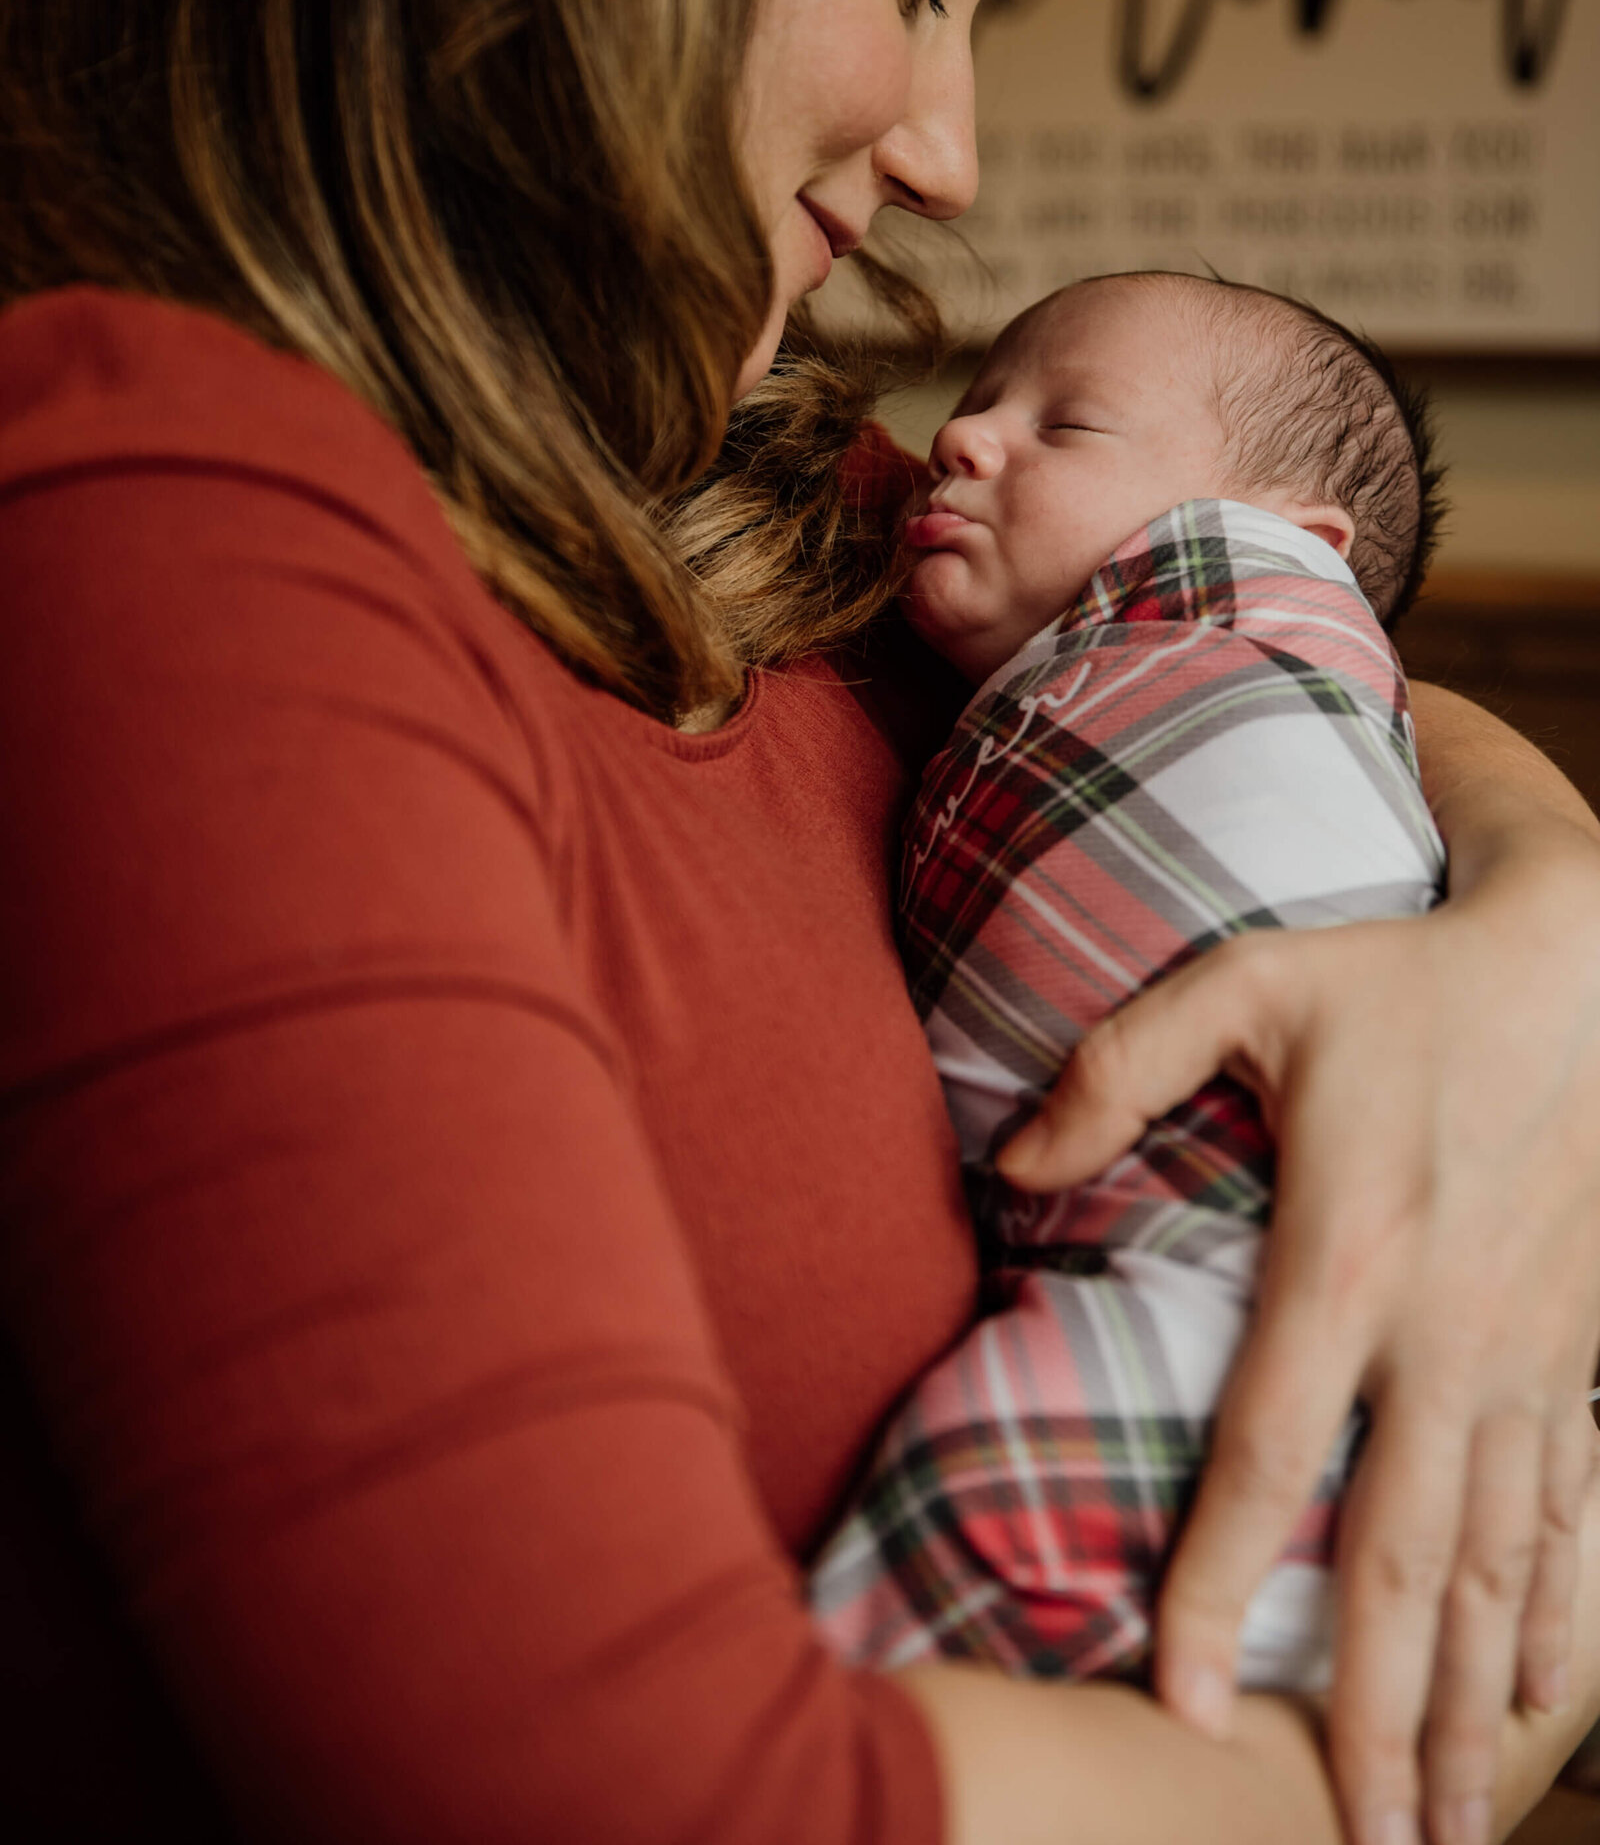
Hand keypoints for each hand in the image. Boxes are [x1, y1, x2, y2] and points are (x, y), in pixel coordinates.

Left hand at [997, 817, 1599, 1844]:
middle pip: (1404, 1562)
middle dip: (1374, 1717)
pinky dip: (1560, 1619)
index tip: (1179, 1704)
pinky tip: (1535, 1703)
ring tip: (1438, 1825)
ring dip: (1465, 1708)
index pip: (1270, 1458)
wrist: (1586, 965)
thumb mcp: (1248, 983)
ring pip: (1498, 1569)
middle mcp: (1448, 1338)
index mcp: (1350, 1260)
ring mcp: (1529, 1359)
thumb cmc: (1398, 976)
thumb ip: (1118, 1069)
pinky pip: (1575, 1515)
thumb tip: (1007, 1161)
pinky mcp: (1582, 1355)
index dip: (1215, 1587)